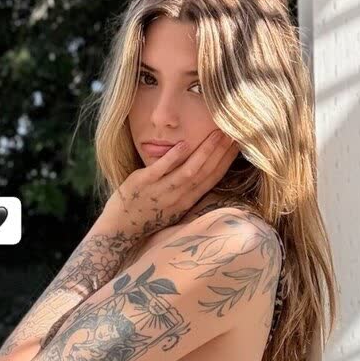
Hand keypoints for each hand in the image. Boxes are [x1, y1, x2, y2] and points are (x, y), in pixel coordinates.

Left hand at [102, 130, 239, 239]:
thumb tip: (205, 167)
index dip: (227, 161)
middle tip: (233, 133)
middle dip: (221, 152)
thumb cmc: (149, 212)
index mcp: (188, 201)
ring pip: (189, 171)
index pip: (213, 179)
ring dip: (204, 152)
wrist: (121, 227)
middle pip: (205, 173)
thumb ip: (189, 188)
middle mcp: (178, 197)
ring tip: (217, 134)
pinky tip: (185, 143)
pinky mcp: (144, 183)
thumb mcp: (175, 204)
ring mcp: (161, 190)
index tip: (238, 144)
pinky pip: (161, 169)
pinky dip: (174, 157)